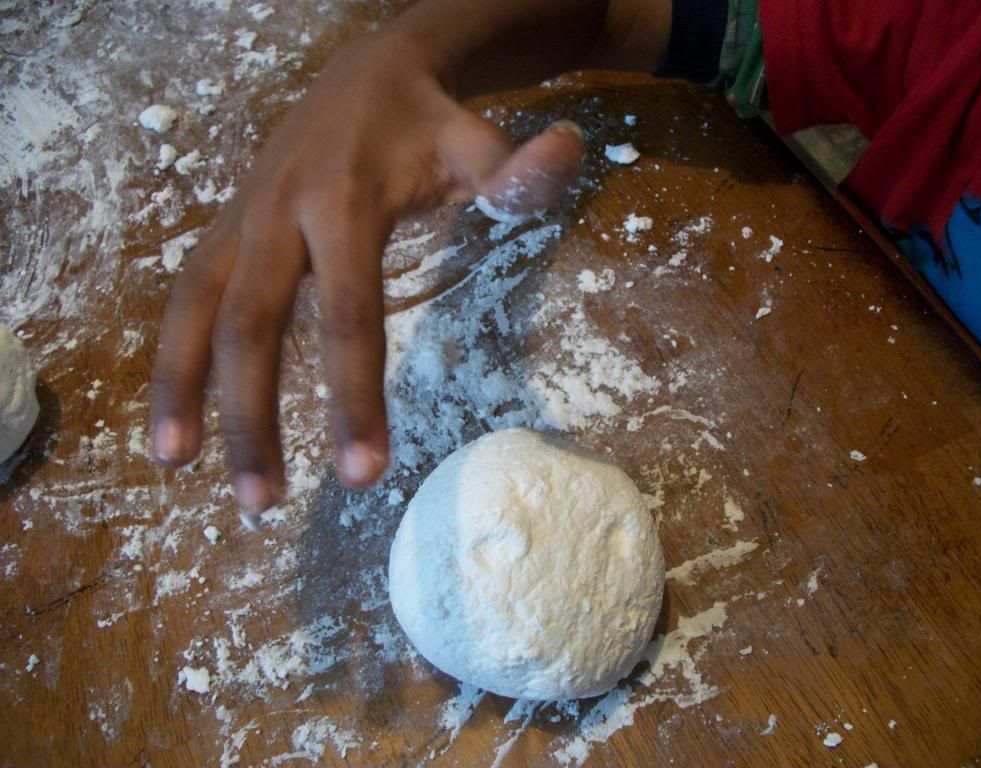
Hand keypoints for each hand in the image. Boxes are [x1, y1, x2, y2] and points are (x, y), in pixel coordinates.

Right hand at [149, 29, 584, 510]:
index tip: (363, 475)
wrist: (366, 71)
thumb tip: (564, 153)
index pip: (348, 314)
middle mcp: (278, 212)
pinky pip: (186, 295)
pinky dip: (173, 354)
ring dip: (181, 389)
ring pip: (195, 309)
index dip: (353, 396)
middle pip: (252, 325)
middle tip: (263, 504)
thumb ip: (514, 172)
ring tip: (173, 467)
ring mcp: (241, 218)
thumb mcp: (475, 141)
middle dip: (253, 417)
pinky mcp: (224, 227)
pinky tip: (173, 413)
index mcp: (345, 202)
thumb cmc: (428, 123)